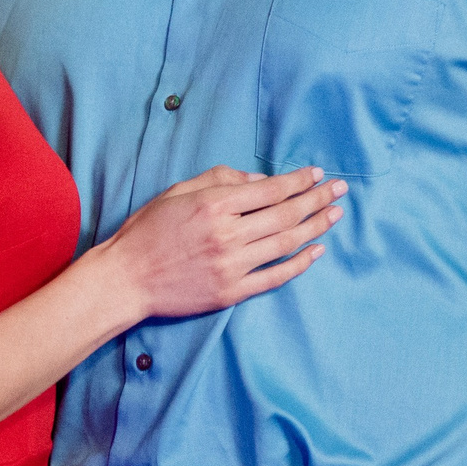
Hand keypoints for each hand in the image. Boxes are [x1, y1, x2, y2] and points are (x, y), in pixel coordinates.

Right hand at [91, 166, 342, 321]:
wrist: (126, 278)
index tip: (317, 174)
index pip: (270, 189)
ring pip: (286, 243)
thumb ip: (220, 180)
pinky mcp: (231, 292)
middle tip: (340, 189)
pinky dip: (299, 264)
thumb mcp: (178, 192)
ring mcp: (232, 266)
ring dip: (316, 226)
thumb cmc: (147, 231)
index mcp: (213, 204)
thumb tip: (261, 181)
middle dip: (317, 199)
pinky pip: (275, 277)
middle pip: (286, 214)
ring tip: (335, 214)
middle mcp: (227, 234)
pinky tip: (317, 250)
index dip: (298, 181)